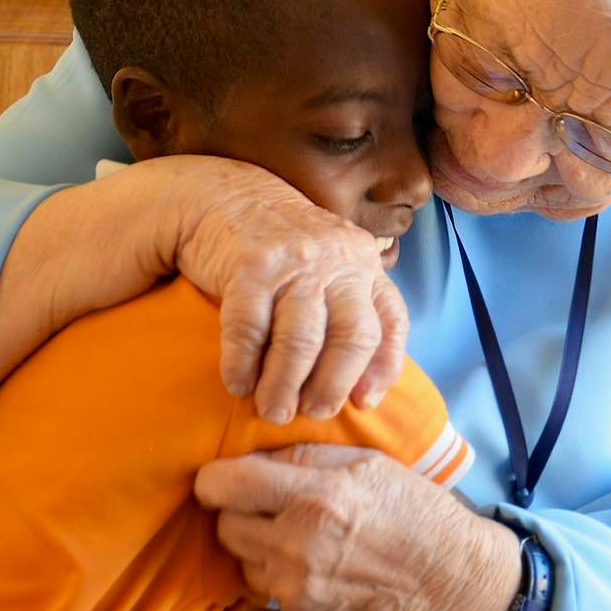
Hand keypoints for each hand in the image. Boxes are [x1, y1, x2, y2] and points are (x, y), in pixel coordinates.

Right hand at [167, 157, 408, 422]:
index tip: (363, 404)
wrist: (220, 196)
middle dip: (333, 386)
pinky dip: (243, 366)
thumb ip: (351, 311)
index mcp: (361, 262)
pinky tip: (238, 384)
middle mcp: (335, 260)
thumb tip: (367, 391)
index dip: (383, 368)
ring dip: (284, 387)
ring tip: (273, 411)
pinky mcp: (248, 266)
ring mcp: (293, 261)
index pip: (390, 320)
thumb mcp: (329, 266)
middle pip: (352, 337)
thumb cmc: (280, 248)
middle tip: (312, 414)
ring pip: (301, 341)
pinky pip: (249, 330)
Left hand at [194, 445, 520, 610]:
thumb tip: (254, 454)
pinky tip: (310, 555)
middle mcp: (299, 547)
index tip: (224, 474)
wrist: (447, 580)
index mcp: (317, 498)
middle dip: (239, 507)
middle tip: (268, 498)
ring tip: (294, 527)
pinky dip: (276, 568)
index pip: (227, 485)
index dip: (216, 476)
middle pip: (225, 523)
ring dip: (256, 539)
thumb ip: (305, 455)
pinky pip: (265, 583)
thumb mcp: (366, 462)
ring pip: (240, 556)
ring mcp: (298, 587)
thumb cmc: (412, 510)